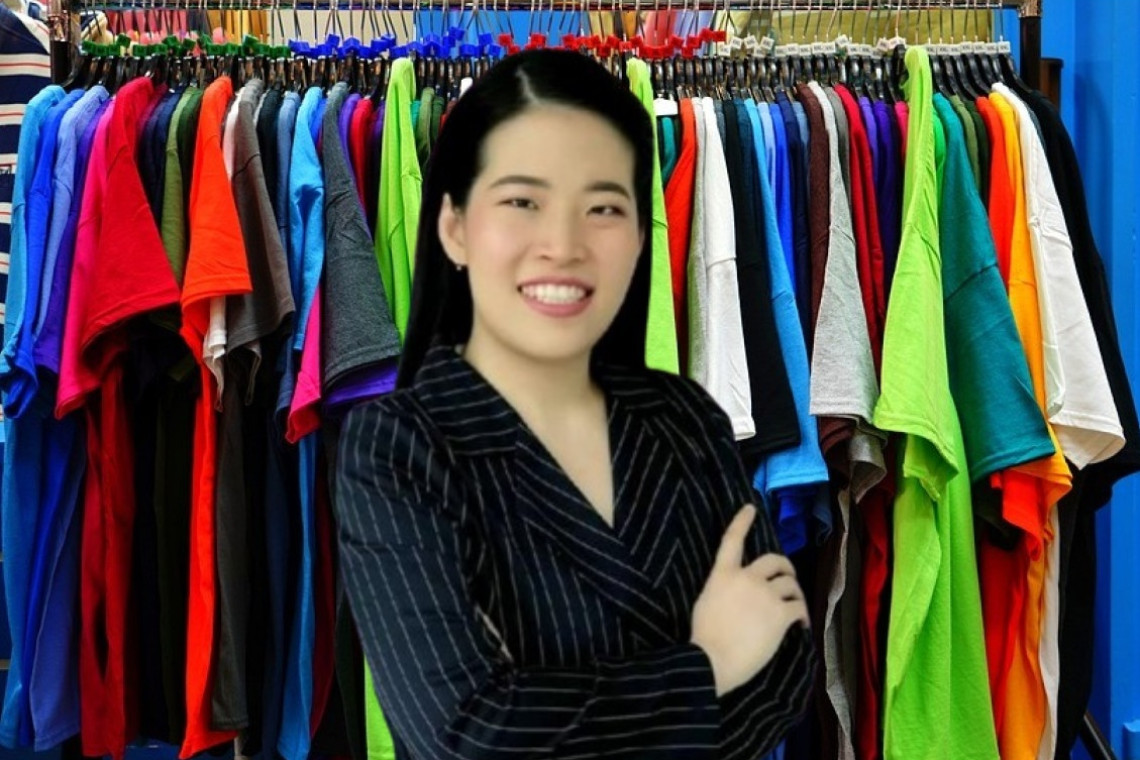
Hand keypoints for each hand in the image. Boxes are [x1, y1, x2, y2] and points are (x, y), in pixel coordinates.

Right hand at [690, 504, 809, 697]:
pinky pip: (798, 607)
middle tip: (787, 575)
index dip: (742, 521)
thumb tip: (737, 593)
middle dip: (784, 566)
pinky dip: (802, 614)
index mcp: (722, 574)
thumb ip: (723, 589)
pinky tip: (801, 624)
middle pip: (774, 560)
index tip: (751, 508)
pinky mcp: (781, 613)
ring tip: (795, 605)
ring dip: (795, 593)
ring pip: (790, 583)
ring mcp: (766, 595)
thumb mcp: (706, 602)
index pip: (732, 540)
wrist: (714, 659)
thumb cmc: (703, 636)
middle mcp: (747, 578)